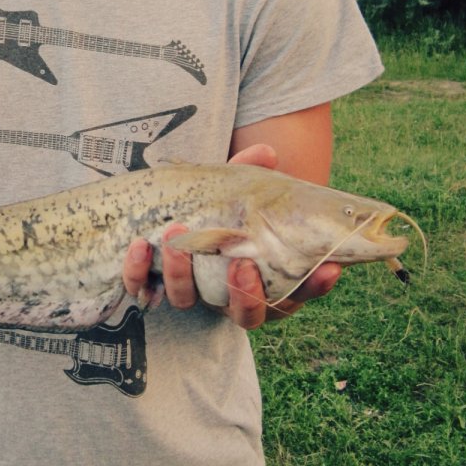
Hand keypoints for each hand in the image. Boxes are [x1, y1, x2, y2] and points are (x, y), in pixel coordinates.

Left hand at [121, 144, 340, 327]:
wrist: (166, 216)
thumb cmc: (219, 208)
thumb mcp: (238, 191)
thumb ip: (251, 174)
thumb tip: (266, 152)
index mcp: (267, 279)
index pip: (299, 293)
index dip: (316, 286)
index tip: (328, 269)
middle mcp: (231, 297)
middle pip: (247, 313)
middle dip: (245, 293)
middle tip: (239, 264)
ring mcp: (193, 297)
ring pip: (190, 301)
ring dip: (182, 274)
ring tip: (175, 238)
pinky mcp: (153, 291)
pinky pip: (145, 291)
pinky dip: (138, 272)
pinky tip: (139, 245)